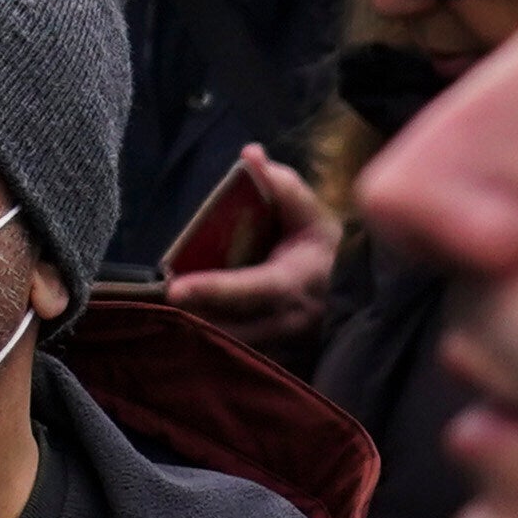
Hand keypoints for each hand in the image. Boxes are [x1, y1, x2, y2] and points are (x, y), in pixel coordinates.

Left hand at [165, 141, 342, 351]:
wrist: (361, 295)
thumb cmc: (324, 248)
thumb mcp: (311, 214)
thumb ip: (282, 186)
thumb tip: (252, 155)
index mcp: (297, 282)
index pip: (254, 289)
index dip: (215, 289)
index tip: (176, 288)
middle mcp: (291, 321)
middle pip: (233, 326)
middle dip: (193, 315)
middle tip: (156, 300)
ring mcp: (286, 348)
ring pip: (233, 349)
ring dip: (198, 336)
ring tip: (165, 317)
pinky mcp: (279, 363)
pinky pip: (238, 362)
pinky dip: (211, 351)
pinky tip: (186, 336)